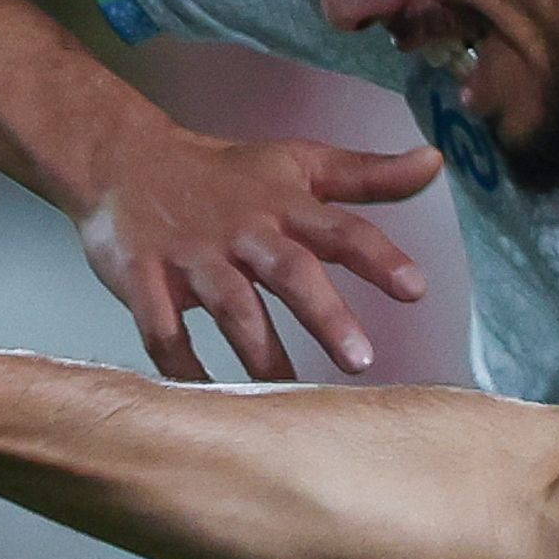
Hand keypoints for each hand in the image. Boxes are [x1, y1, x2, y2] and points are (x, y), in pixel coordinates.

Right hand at [76, 128, 442, 383]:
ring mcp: (191, 254)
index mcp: (284, 204)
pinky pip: (160, 328)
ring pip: (230, 304)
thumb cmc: (224, 173)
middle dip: (324, 314)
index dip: (378, 257)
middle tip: (361, 360)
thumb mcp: (298, 163)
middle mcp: (242, 229)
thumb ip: (367, 175)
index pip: (340, 229)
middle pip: (289, 270)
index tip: (416, 290)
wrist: (123, 160)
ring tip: (289, 393)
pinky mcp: (141, 276)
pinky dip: (180, 363)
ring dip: (258, 349)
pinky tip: (203, 398)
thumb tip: (435, 162)